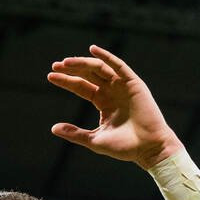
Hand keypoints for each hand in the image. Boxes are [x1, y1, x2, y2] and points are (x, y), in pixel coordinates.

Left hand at [47, 45, 181, 166]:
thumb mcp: (95, 140)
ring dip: (83, 63)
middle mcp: (112, 92)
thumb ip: (75, 133)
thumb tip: (53, 128)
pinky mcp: (133, 84)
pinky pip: (118, 66)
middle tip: (56, 66)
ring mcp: (123, 86)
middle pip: (88, 74)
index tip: (50, 76)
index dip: (66, 81)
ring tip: (66, 62)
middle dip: (72, 69)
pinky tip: (92, 50)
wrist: (148, 148)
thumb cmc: (124, 147)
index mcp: (103, 103)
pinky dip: (106, 56)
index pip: (82, 86)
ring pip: (100, 68)